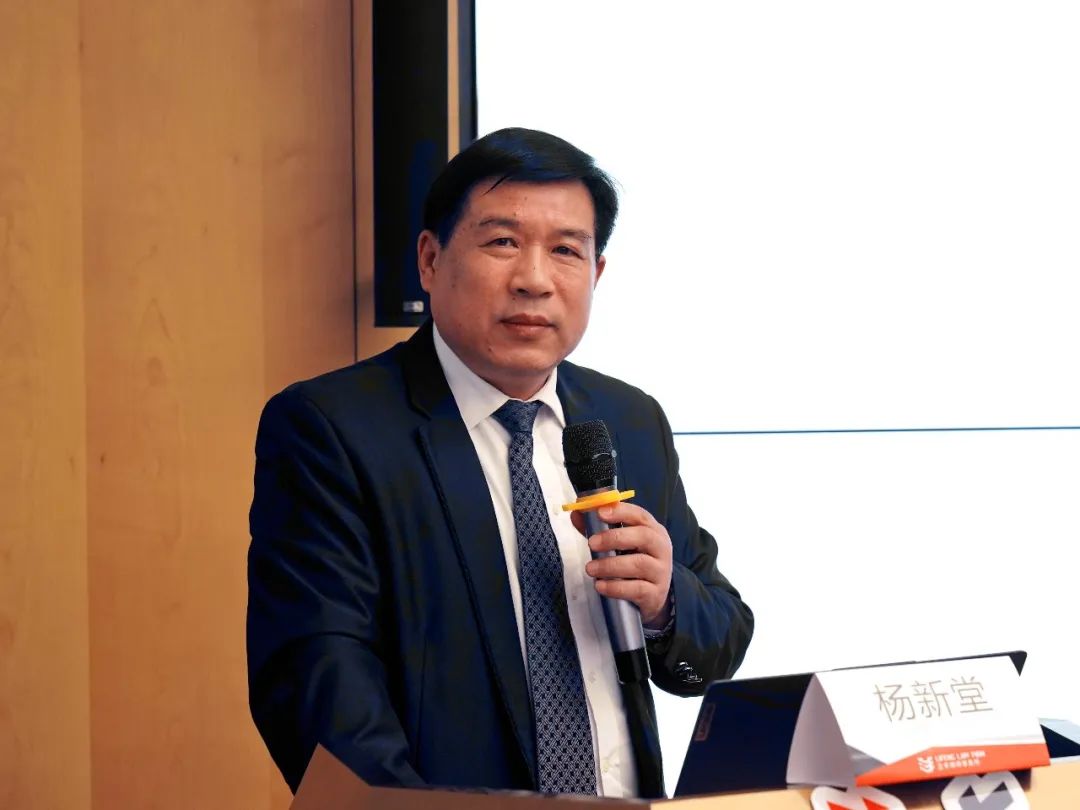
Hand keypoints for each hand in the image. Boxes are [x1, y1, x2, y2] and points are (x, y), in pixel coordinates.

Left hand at [570, 501, 672, 628]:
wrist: (652, 596)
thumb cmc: (633, 561)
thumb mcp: (620, 544)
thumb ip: (598, 528)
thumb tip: (577, 513)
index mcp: (653, 530)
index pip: (640, 515)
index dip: (621, 512)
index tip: (600, 512)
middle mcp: (661, 549)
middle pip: (643, 536)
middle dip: (614, 538)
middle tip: (591, 543)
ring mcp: (661, 572)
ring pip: (639, 564)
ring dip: (610, 565)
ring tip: (590, 569)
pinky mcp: (655, 593)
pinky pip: (636, 589)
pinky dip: (615, 587)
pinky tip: (600, 585)